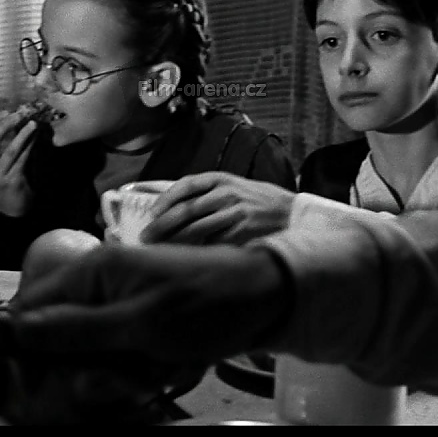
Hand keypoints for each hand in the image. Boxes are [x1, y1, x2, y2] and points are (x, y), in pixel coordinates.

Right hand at [0, 110, 38, 215]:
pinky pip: (22, 159)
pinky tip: (35, 139)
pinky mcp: (11, 181)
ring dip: (22, 134)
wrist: (9, 205)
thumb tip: (13, 119)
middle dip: (5, 124)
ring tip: (32, 124)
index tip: (6, 111)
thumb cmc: (4, 178)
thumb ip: (0, 143)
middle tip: (19, 115)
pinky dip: (29, 147)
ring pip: (9, 149)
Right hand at [10, 241, 290, 366]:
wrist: (266, 299)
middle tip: (132, 376)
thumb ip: (76, 329)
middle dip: (98, 370)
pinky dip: (150, 369)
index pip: (32, 308)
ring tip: (165, 368)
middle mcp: (103, 286)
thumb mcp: (139, 324)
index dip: (37, 347)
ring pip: (99, 358)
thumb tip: (17, 328)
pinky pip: (128, 358)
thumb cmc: (206, 305)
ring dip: (129, 374)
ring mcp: (126, 306)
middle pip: (66, 342)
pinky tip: (177, 366)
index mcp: (94, 272)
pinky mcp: (146, 325)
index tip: (58, 376)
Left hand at [140, 172, 297, 244]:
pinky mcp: (243, 231)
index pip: (186, 184)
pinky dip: (198, 251)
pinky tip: (186, 258)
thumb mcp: (234, 186)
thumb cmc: (257, 200)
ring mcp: (235, 212)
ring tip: (160, 251)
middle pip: (186, 209)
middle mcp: (226, 192)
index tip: (152, 212)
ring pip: (196, 229)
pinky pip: (213, 243)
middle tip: (146, 237)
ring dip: (174, 241)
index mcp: (221, 178)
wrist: (291, 212)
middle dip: (162, 225)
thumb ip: (207, 193)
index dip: (165, 198)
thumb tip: (172, 206)